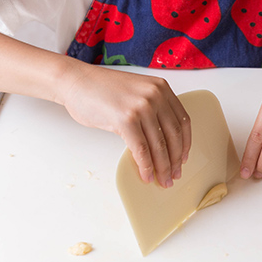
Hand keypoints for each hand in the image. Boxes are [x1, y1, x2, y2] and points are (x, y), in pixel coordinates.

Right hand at [56, 62, 190, 186]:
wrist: (76, 81)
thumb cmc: (101, 89)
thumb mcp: (137, 92)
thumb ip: (152, 110)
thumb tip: (161, 142)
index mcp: (162, 87)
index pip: (183, 121)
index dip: (185, 144)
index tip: (183, 158)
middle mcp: (156, 95)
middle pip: (174, 135)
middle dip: (175, 160)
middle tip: (174, 175)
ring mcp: (142, 107)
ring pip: (159, 145)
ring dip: (162, 167)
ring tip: (162, 180)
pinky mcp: (126, 119)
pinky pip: (141, 149)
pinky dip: (146, 166)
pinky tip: (146, 175)